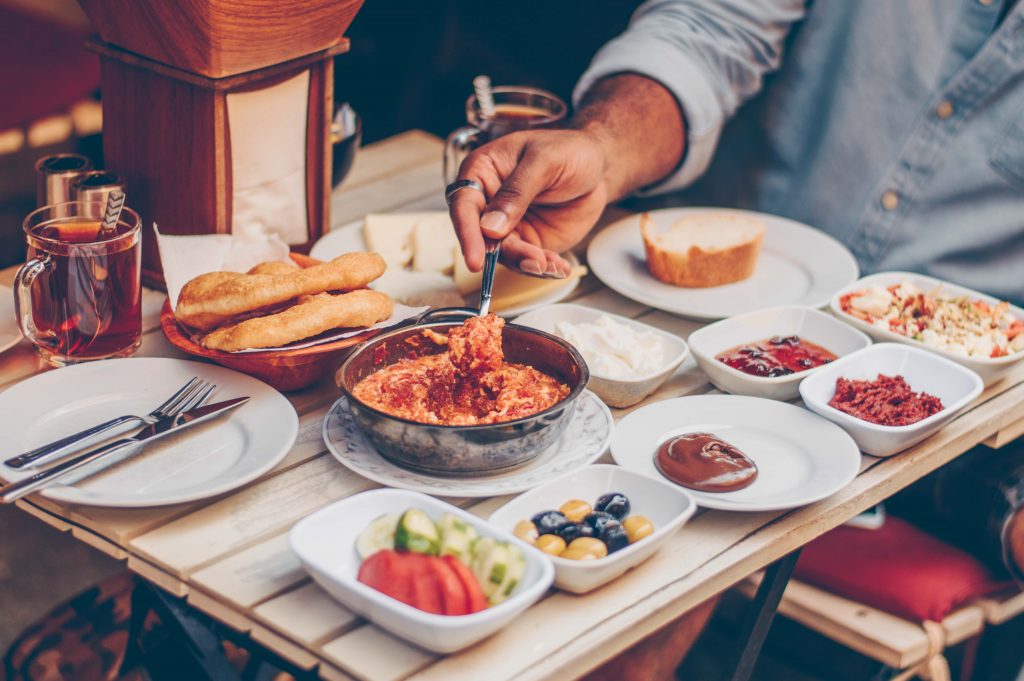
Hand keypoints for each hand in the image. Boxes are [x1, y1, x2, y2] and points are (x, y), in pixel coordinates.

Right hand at [449, 129, 610, 275]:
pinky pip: (528, 260)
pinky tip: (560, 267)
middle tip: (533, 260)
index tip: (475, 260)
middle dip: (506, 254)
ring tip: (552, 264)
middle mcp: (489, 202)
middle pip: (482, 237)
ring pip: (505, 254)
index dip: (467, 234)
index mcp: (482, 172)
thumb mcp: (544, 161)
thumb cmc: (568, 150)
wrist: (597, 166)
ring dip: (527, 263)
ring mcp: (508, 225)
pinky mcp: (528, 241)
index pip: (464, 205)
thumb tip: (490, 227)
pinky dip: (543, 268)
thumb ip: (517, 191)